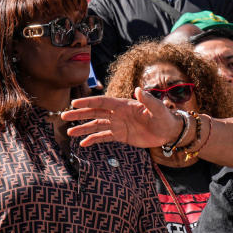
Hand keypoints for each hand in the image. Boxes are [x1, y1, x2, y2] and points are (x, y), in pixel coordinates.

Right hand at [61, 88, 182, 147]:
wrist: (169, 131)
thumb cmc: (165, 117)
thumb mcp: (158, 108)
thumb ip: (148, 100)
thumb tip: (138, 89)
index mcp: (125, 105)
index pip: (103, 102)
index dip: (89, 102)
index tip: (75, 103)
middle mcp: (118, 114)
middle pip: (95, 113)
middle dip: (80, 114)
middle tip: (64, 116)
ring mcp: (118, 124)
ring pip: (96, 125)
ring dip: (83, 128)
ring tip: (69, 132)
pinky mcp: (120, 135)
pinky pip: (103, 137)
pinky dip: (93, 139)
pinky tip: (82, 143)